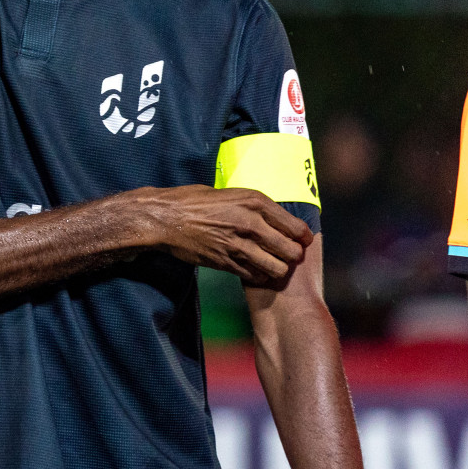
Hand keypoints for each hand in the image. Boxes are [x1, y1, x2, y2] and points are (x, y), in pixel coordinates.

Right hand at [120, 185, 312, 286]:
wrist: (164, 218)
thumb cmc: (192, 201)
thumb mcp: (228, 193)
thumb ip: (251, 205)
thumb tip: (270, 216)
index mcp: (254, 202)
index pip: (296, 227)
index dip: (302, 237)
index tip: (300, 240)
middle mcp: (251, 223)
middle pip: (291, 251)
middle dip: (292, 256)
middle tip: (286, 255)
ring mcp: (239, 245)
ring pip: (277, 268)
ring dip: (277, 269)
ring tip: (271, 265)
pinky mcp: (226, 262)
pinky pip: (255, 275)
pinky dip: (258, 276)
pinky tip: (253, 270)